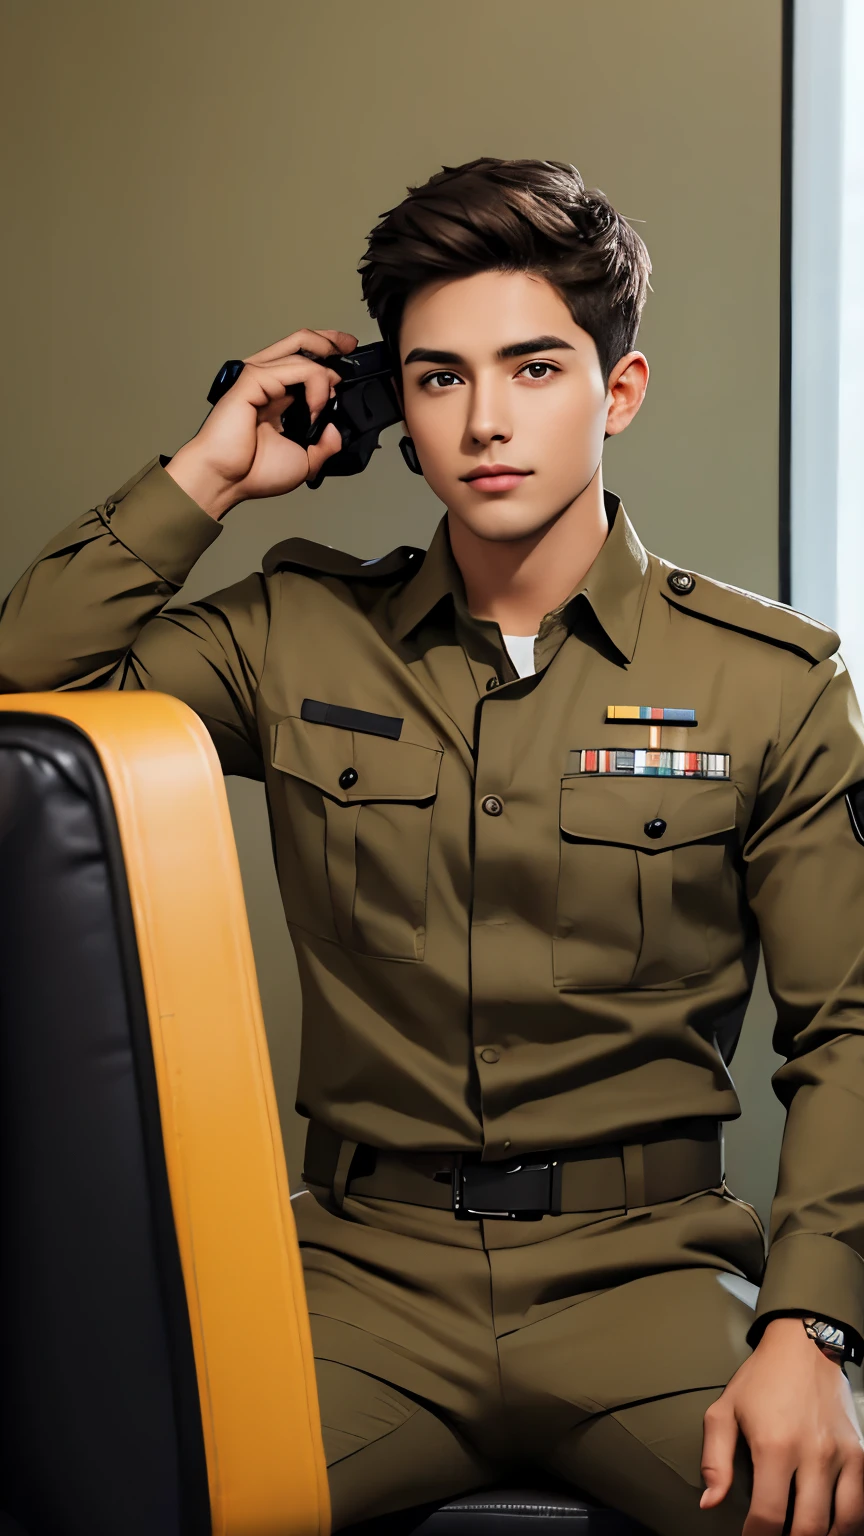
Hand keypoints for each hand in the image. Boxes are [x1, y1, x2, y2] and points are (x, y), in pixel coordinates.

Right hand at [165, 327, 357, 517]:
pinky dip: (314, 384)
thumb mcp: (304, 462)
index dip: (327, 358)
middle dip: (330, 340)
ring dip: (325, 371)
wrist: (228, 480)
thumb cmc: (253, 473)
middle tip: (349, 345)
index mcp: (277, 398)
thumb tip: (336, 431)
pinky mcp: (253, 379)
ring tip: (329, 398)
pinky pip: (294, 367)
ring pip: (300, 349)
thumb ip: (324, 446)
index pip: (304, 363)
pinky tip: (314, 408)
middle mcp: (268, 383)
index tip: (346, 371)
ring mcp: (260, 377)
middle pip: (300, 342)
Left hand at [701, 1317, 863, 1533]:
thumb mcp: (724, 1411)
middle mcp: (812, 1454)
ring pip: (841, 1524)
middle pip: (808, 1528)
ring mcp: (841, 1455)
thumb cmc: (761, 1379)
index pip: (769, 1516)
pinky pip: (860, 1506)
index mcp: (774, 1446)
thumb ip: (715, 1461)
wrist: (803, 1346)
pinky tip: (830, 1528)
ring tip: (801, 1535)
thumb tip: (710, 1503)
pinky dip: (847, 1526)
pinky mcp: (859, 1453)